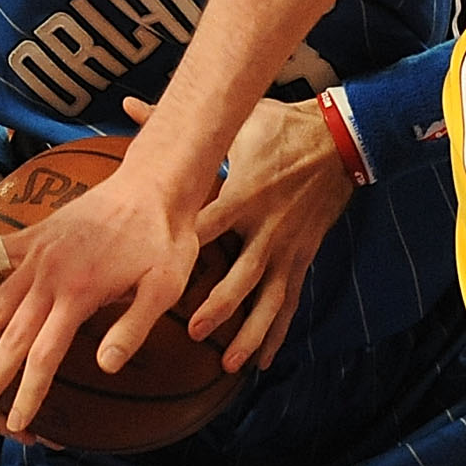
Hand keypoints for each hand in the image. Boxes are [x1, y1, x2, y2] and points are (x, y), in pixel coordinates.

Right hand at [0, 166, 194, 436]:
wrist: (152, 183)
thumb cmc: (164, 238)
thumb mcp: (165, 286)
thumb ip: (133, 327)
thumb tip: (105, 369)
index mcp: (79, 295)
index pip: (45, 355)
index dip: (29, 392)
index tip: (17, 421)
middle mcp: (49, 277)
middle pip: (10, 338)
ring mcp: (37, 255)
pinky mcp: (34, 236)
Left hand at [130, 93, 348, 374]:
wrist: (339, 138)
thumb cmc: (278, 128)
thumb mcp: (236, 123)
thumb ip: (177, 121)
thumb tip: (126, 102)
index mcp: (244, 194)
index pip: (210, 226)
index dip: (187, 249)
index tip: (159, 275)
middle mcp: (266, 227)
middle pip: (240, 273)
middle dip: (220, 305)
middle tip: (195, 331)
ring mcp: (287, 246)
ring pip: (268, 298)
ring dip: (249, 331)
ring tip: (230, 363)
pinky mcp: (303, 257)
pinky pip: (290, 301)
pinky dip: (277, 332)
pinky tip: (264, 360)